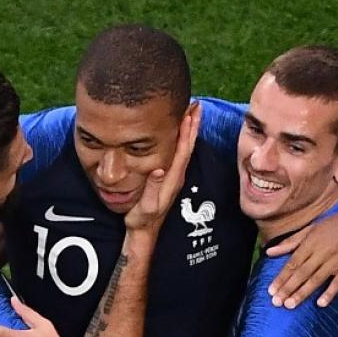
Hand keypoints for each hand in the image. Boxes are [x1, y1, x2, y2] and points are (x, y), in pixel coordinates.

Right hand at [123, 102, 201, 233]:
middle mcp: (175, 176)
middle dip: (192, 125)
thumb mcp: (146, 206)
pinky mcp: (168, 177)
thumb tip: (159, 169)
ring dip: (188, 130)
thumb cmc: (141, 220)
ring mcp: (173, 176)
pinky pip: (177, 153)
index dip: (186, 132)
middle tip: (195, 104)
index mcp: (172, 179)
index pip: (182, 151)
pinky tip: (177, 132)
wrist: (142, 232)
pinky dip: (180, 139)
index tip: (189, 113)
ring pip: (183, 148)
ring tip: (190, 112)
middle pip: (187, 145)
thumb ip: (153, 188)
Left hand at [266, 203, 337, 307]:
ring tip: (290, 304)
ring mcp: (336, 262)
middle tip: (277, 302)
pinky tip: (320, 303)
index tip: (271, 290)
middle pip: (302, 273)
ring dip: (303, 293)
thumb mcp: (310, 229)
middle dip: (288, 288)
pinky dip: (330, 293)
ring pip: (316, 280)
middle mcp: (322, 253)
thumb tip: (269, 251)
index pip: (293, 263)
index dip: (281, 278)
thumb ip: (289, 242)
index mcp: (310, 243)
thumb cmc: (334, 225)